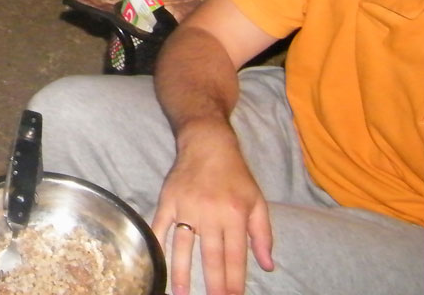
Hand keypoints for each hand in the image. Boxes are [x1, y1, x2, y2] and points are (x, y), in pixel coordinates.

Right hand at [152, 121, 274, 294]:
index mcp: (235, 215)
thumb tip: (267, 266)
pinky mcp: (168, 199)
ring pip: (183, 246)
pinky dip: (158, 243)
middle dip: (213, 284)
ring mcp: (186, 206)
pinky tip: (157, 260)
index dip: (234, 281)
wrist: (207, 143)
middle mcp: (210, 213)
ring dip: (182, 272)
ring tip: (181, 293)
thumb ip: (263, 235)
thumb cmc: (235, 175)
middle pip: (211, 256)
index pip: (235, 256)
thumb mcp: (257, 202)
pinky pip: (161, 225)